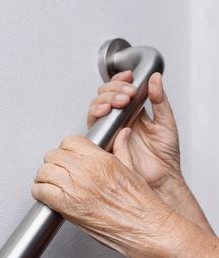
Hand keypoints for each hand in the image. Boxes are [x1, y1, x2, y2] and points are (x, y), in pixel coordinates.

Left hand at [32, 135, 175, 257]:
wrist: (145, 229)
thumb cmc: (142, 205)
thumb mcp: (133, 170)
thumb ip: (122, 149)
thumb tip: (123, 136)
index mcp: (101, 159)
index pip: (70, 141)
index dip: (67, 148)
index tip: (68, 155)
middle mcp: (86, 171)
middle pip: (54, 155)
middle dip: (54, 162)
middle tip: (59, 169)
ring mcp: (75, 188)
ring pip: (44, 171)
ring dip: (45, 177)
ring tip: (51, 182)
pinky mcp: (67, 207)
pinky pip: (41, 192)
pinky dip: (40, 192)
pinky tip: (47, 195)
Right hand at [87, 70, 183, 198]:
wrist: (162, 177)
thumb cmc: (165, 155)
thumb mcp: (166, 122)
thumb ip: (160, 100)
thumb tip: (155, 79)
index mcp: (134, 113)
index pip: (120, 90)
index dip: (121, 80)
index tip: (130, 77)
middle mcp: (120, 120)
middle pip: (105, 95)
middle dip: (114, 89)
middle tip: (128, 93)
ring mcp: (111, 130)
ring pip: (97, 107)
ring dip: (105, 99)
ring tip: (120, 101)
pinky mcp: (105, 142)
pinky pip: (94, 125)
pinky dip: (96, 113)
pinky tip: (107, 110)